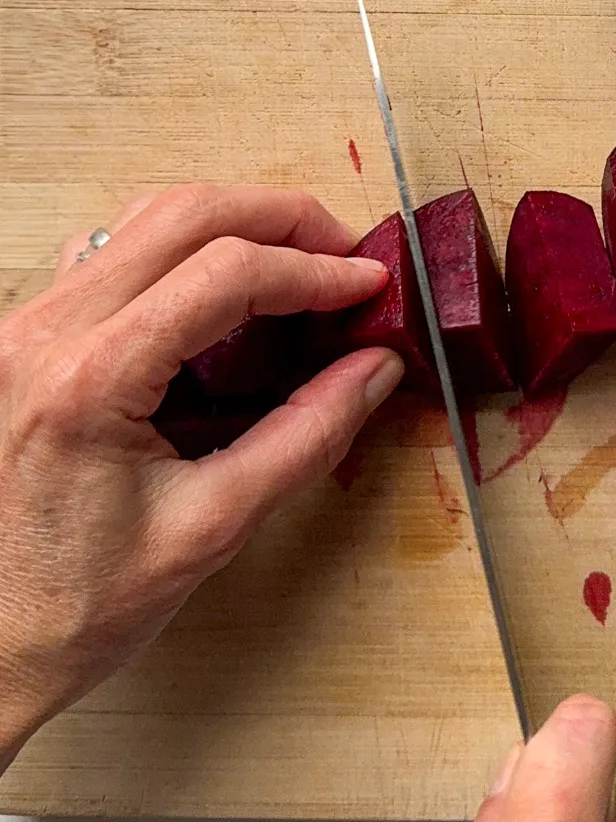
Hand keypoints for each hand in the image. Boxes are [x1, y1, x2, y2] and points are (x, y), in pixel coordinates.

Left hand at [0, 183, 403, 771]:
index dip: (315, 269)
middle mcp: (45, 333)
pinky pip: (110, 254)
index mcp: (90, 379)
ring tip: (295, 263)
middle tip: (344, 253)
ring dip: (231, 224)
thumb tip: (374, 370)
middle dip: (282, 218)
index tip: (368, 283)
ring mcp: (24, 329)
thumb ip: (305, 435)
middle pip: (185, 213)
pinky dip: (179, 251)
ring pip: (144, 218)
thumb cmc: (71, 607)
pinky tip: (220, 292)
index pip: (227, 272)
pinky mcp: (23, 339)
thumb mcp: (211, 527)